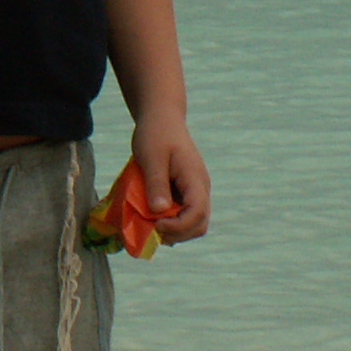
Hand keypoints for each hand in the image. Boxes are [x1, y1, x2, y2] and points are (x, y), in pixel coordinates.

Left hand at [131, 114, 211, 244]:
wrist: (161, 117)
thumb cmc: (155, 134)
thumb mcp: (151, 157)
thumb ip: (156, 183)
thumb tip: (159, 212)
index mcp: (195, 179)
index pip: (198, 213)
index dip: (179, 226)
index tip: (156, 224)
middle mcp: (200, 188)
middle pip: (199, 224)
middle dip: (177, 234)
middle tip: (152, 230)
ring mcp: (194, 190)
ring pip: (193, 222)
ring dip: (174, 230)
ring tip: (150, 225)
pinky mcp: (185, 191)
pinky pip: (184, 214)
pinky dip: (171, 222)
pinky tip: (153, 217)